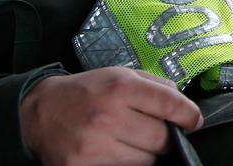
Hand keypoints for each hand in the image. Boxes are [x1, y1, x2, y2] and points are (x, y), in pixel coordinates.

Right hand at [20, 67, 202, 164]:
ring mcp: (94, 145)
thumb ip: (154, 85)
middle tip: (154, 130)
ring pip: (146, 160)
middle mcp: (107, 116)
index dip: (189, 115)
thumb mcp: (119, 74)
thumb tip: (183, 103)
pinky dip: (125, 163)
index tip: (193, 120)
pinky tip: (114, 150)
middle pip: (161, 138)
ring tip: (129, 139)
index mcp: (120, 87)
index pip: (171, 105)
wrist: (40, 112)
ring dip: (145, 152)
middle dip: (165, 136)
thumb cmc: (86, 92)